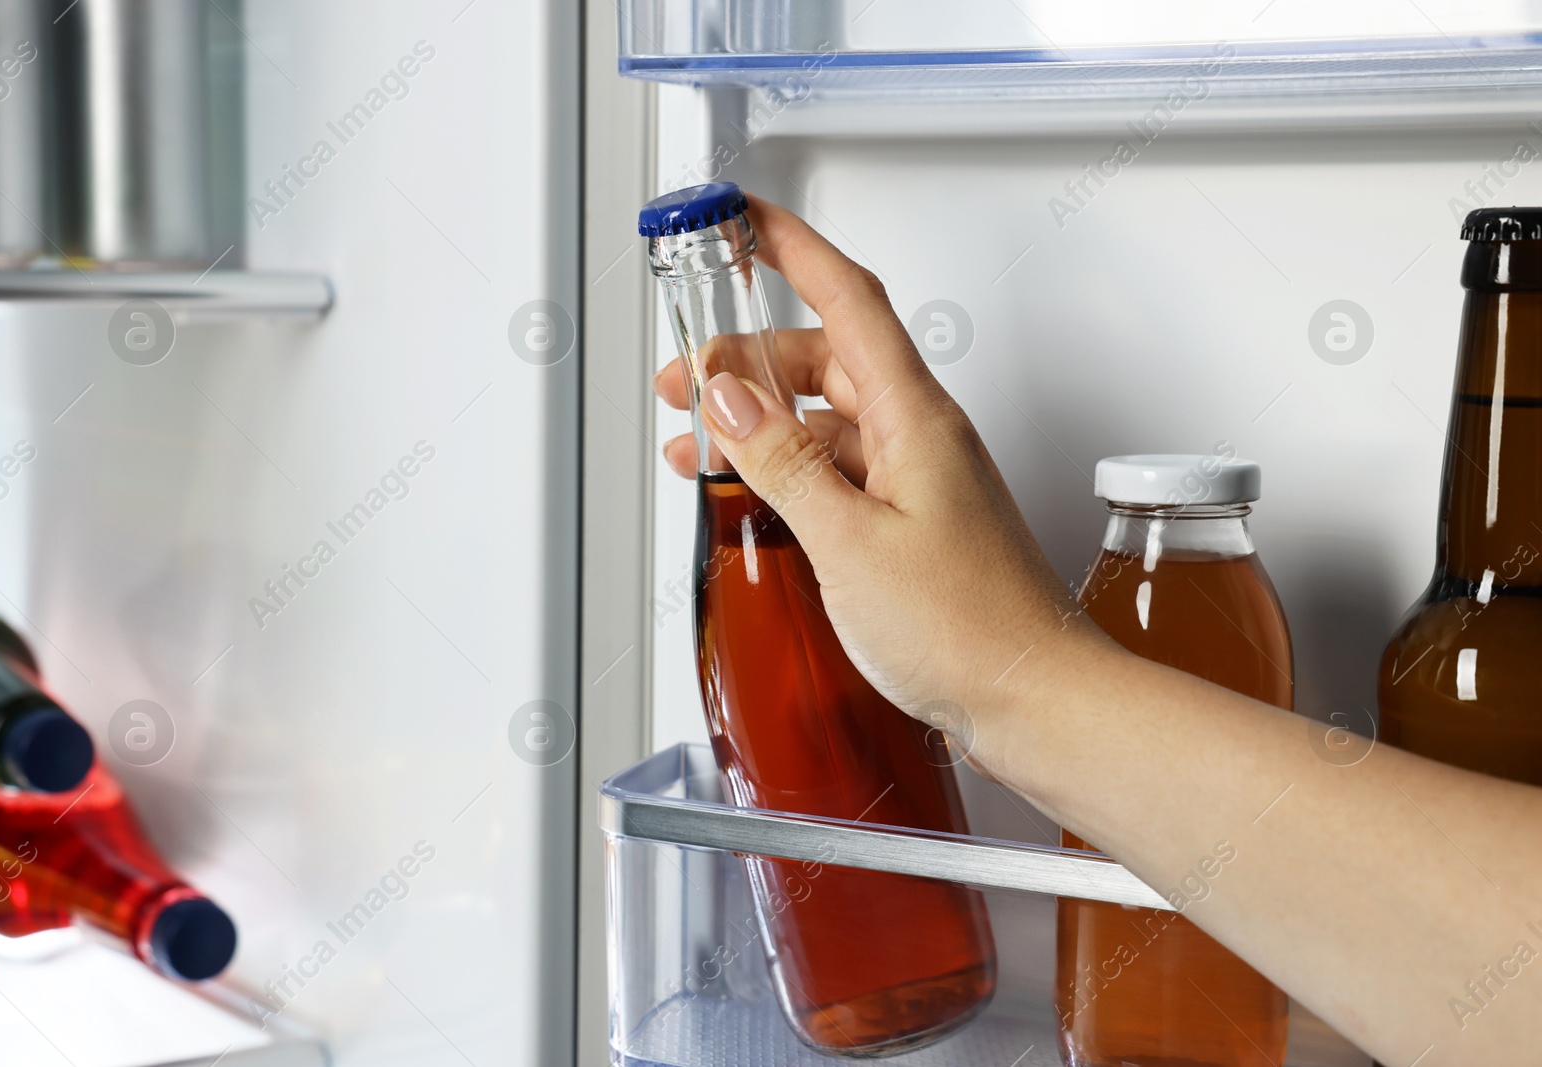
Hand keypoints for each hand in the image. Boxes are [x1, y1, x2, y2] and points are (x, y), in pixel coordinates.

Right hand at [654, 195, 1099, 725]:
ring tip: (695, 440)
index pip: (848, 297)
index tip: (743, 217)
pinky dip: (786, 470)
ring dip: (759, 419)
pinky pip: (838, 470)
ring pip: (826, 418)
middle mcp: (920, 437)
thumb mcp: (848, 541)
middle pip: (825, 356)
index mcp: (915, 418)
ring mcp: (917, 479)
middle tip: (685, 374)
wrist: (1035, 698)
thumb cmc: (969, 628)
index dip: (793, 246)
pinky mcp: (912, 523)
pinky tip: (748, 494)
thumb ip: (782, 463)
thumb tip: (728, 398)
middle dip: (748, 354)